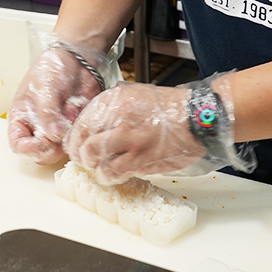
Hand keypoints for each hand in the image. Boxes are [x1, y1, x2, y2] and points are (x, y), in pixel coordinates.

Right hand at [7, 43, 115, 162]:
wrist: (76, 60)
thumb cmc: (51, 69)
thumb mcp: (43, 88)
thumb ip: (46, 113)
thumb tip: (53, 136)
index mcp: (22, 119)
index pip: (19, 146)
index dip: (29, 149)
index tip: (43, 142)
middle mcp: (38, 129)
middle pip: (41, 154)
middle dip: (51, 148)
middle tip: (61, 132)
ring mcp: (57, 130)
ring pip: (61, 149)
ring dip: (67, 136)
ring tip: (70, 111)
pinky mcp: (73, 128)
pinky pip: (77, 139)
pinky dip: (79, 129)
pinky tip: (78, 109)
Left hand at [63, 83, 209, 185]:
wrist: (196, 120)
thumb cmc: (169, 108)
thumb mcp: (135, 95)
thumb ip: (112, 108)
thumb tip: (92, 124)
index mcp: (115, 100)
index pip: (82, 122)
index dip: (74, 137)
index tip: (76, 144)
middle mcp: (119, 118)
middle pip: (83, 141)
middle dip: (80, 154)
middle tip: (84, 159)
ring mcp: (129, 140)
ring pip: (94, 158)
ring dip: (94, 166)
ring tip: (99, 167)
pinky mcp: (141, 159)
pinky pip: (114, 172)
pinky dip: (110, 176)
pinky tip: (114, 174)